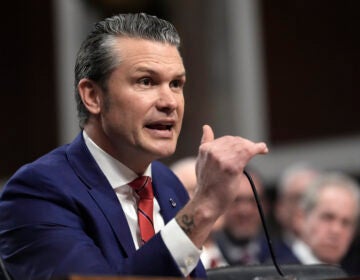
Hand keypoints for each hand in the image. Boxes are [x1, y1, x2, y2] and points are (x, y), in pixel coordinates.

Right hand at [176, 124, 267, 246]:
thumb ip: (205, 143)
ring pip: (242, 146)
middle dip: (246, 144)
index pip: (226, 139)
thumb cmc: (207, 184)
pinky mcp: (231, 166)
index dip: (239, 142)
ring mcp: (221, 159)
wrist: (207, 202)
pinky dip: (258, 149)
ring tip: (261, 150)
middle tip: (257, 149)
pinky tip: (263, 150)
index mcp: (205, 149)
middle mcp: (212, 151)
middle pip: (235, 141)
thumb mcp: (202, 161)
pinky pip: (248, 152)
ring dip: (254, 147)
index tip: (247, 146)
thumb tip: (206, 127)